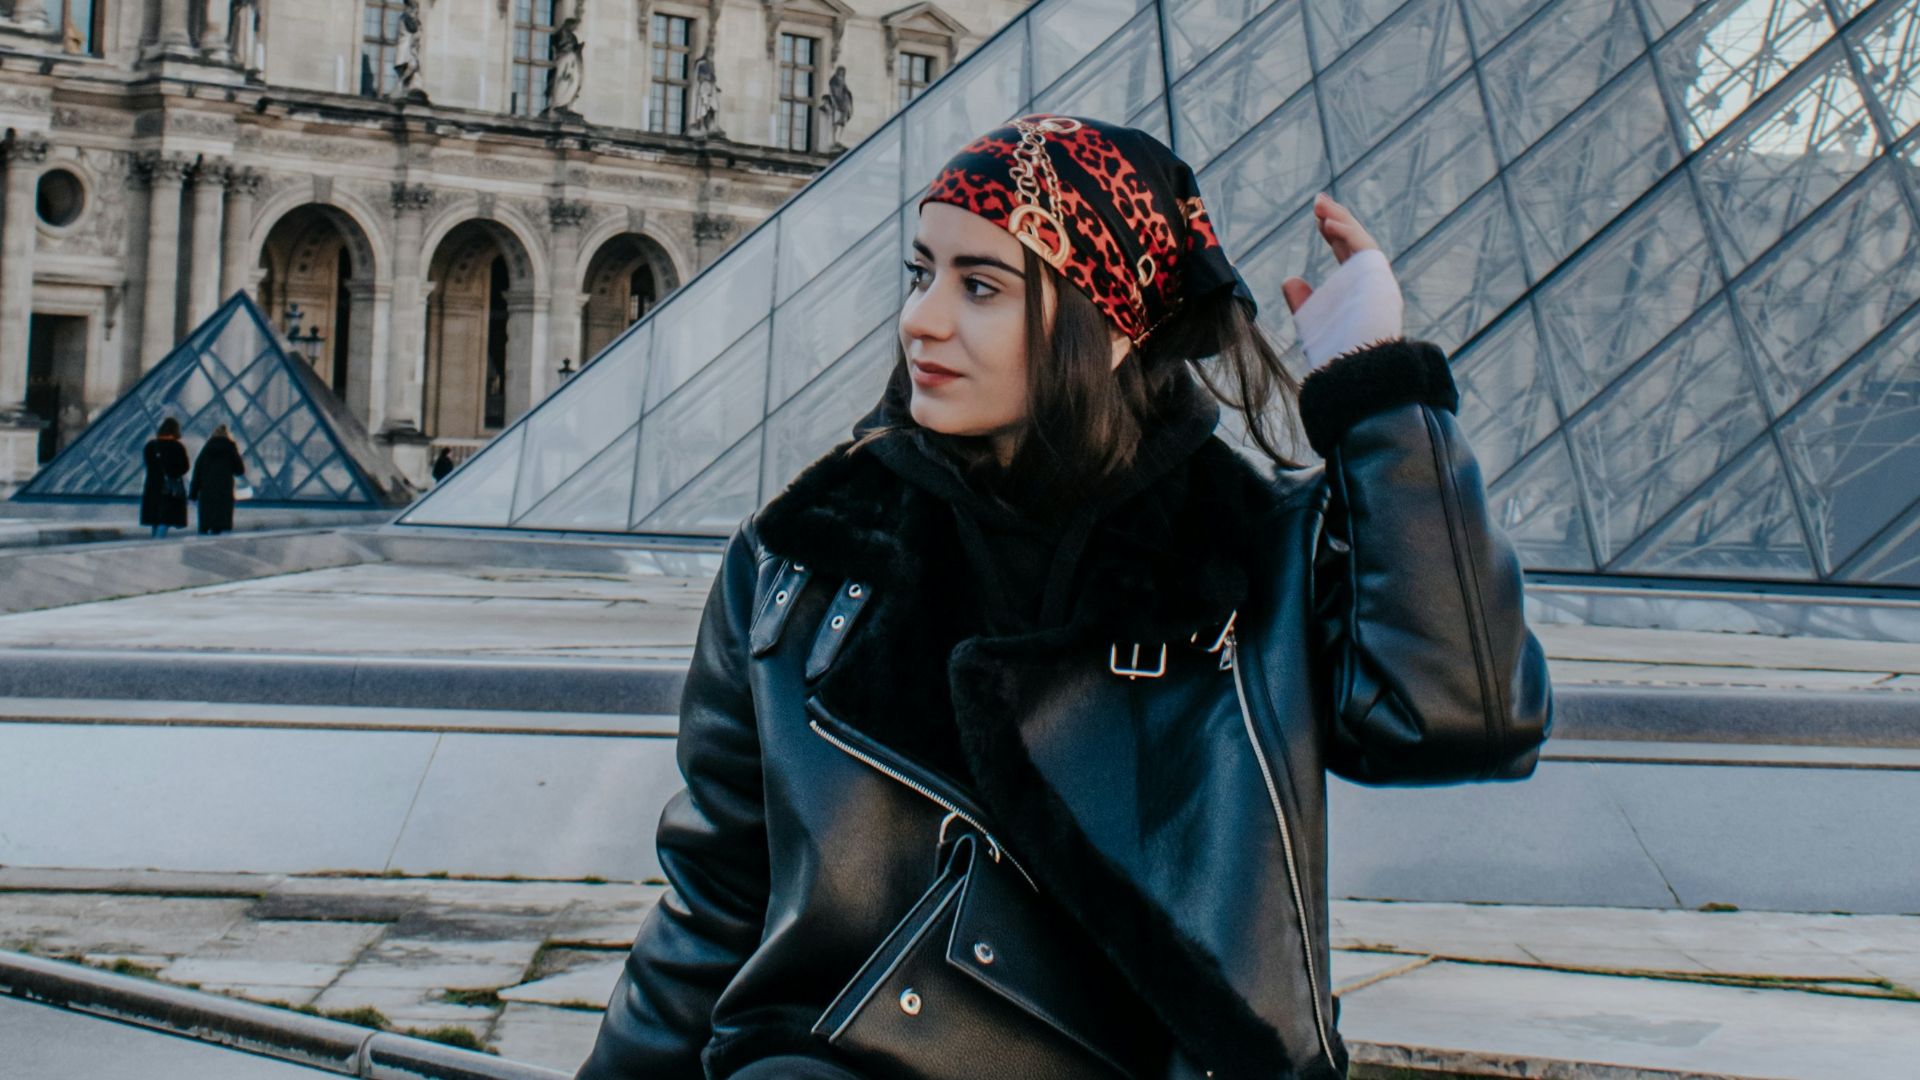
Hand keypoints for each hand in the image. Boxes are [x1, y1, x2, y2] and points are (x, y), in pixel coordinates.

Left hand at [1281, 194, 1403, 368]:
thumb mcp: (1311, 319)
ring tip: (1321, 207)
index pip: (1347, 254)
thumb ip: (1302, 300)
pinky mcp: (1380, 281)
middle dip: (1338, 220)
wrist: (1352, 371)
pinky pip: (1365, 250)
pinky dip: (1347, 234)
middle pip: (1355, 243)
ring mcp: (1378, 281)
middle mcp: (1371, 283)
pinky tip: (1329, 224)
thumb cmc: (1334, 354)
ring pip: (1362, 241)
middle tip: (1319, 201)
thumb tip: (1289, 280)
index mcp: (1358, 290)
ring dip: (1342, 221)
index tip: (1318, 219)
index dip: (1334, 234)